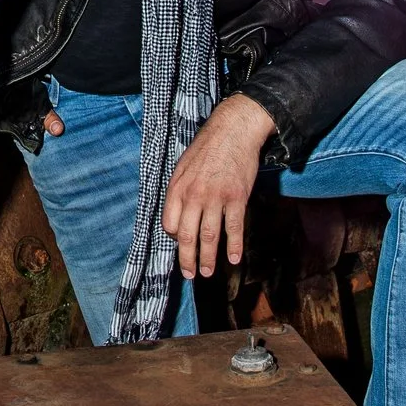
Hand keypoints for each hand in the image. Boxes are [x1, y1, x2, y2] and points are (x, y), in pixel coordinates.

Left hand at [162, 96, 274, 279]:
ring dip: (208, 258)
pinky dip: (234, 246)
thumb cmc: (207, 148)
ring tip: (208, 272)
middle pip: (187, 235)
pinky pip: (234, 228)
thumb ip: (179, 191)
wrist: (233, 130)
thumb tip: (176, 215)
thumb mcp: (182, 166)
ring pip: (210, 236)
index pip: (169, 224)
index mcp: (177, 188)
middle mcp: (194, 195)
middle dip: (188, 259)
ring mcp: (216, 198)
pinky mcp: (237, 197)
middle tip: (190, 274)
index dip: (172, 238)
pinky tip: (234, 259)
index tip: (179, 245)